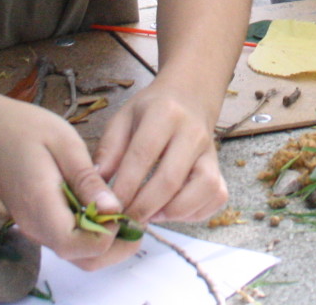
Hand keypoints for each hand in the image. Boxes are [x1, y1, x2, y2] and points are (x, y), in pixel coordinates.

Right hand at [0, 95, 142, 271]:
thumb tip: (114, 209)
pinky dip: (90, 231)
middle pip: (82, 260)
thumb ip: (87, 180)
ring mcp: (34, 227)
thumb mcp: (63, 143)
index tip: (125, 209)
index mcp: (41, 207)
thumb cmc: (23, 128)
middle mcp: (36, 227)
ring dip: (104, 240)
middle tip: (135, 216)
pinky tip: (102, 205)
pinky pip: (68, 238)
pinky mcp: (36, 222)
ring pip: (76, 253)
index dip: (109, 236)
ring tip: (123, 208)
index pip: (80, 246)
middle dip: (115, 246)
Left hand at [94, 84, 227, 223]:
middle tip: (125, 220)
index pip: (143, 154)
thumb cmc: (150, 110)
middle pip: (171, 178)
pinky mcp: (219, 167)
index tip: (110, 206)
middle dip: (144, 206)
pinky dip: (195, 212)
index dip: (125, 185)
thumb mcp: (124, 118)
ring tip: (151, 215)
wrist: (189, 95)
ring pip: (202, 188)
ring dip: (174, 211)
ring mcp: (210, 151)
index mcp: (163, 114)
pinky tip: (172, 211)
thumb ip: (109, 148)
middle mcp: (192, 132)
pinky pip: (216, 196)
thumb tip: (96, 183)